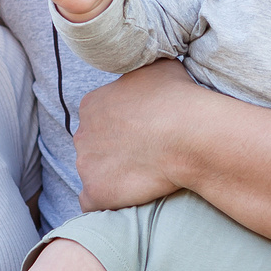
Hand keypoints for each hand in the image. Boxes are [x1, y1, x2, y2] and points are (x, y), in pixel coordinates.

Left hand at [73, 60, 209, 210]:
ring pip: (93, 173)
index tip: (142, 134)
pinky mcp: (96, 192)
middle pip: (93, 147)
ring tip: (142, 177)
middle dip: (113, 152)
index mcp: (92, 104)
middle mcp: (82, 133)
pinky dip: (106, 201)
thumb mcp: (159, 68)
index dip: (120, 129)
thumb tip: (147, 74)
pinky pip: (92, 202)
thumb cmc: (177, 98)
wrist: (188, 133)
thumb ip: (141, 74)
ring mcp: (86, 164)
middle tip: (143, 156)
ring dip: (112, 176)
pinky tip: (126, 198)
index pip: (98, 120)